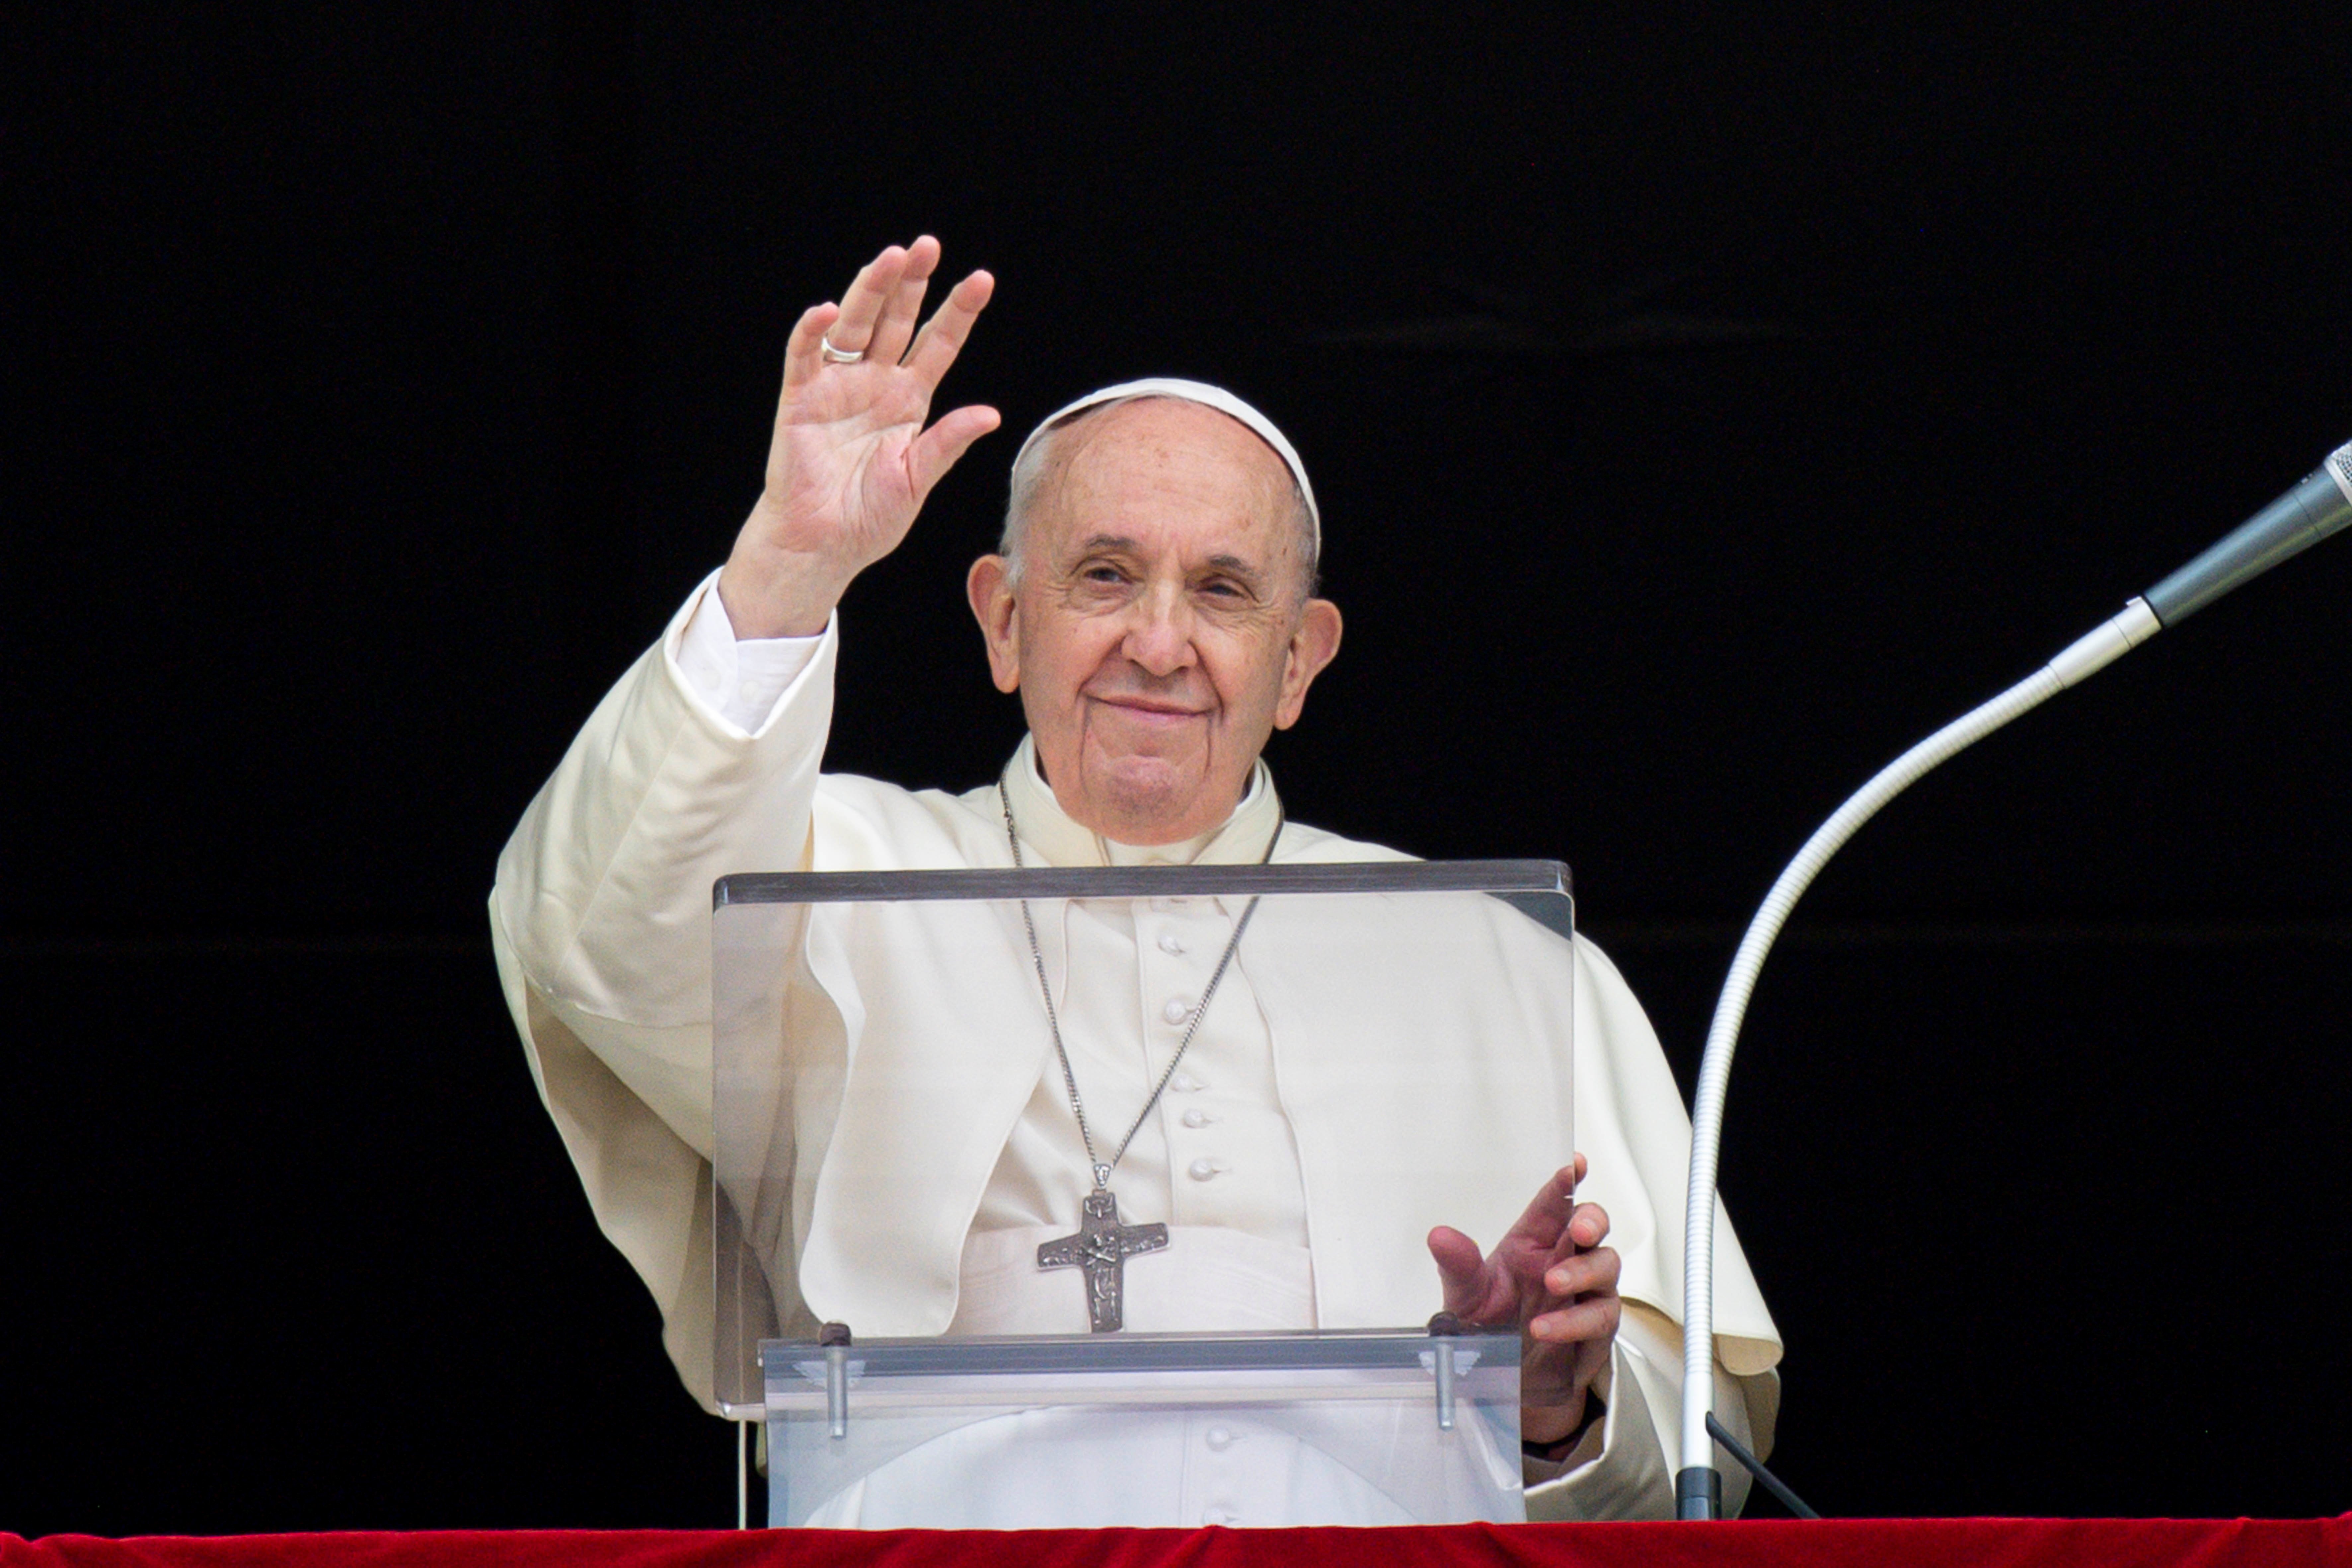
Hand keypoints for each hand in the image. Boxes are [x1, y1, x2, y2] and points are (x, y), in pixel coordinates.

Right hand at [717, 236, 998, 636]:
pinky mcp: (799, 398)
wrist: (822, 546)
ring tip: (889, 259)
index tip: (981, 279)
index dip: (958, 312)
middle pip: (896, 321)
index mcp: (909, 400)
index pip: (938, 344)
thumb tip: (990, 414)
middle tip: (927, 246)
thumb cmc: (870, 518)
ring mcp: (837, 386)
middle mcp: (875, 383)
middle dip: (911, 283)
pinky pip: (805, 356)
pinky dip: (812, 332)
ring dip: (870, 291)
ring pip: (854, 326)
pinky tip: (827, 310)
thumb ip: (947, 444)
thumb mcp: (917, 479)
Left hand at [1427, 1154, 1621, 1448]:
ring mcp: (1585, 1294)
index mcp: (1534, 1242)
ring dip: (1583, 1271)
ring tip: (1553, 1282)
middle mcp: (1564, 1260)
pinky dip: (1573, 1320)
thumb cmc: (1493, 1325)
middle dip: (1591, 1221)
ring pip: (1605, 1266)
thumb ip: (1457, 1265)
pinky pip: (1598, 1317)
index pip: (1555, 1203)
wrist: (1507, 1381)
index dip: (1568, 1180)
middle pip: (1592, 1226)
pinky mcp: (1595, 1330)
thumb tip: (1439, 1235)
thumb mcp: (1466, 1296)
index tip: (1576, 1163)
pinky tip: (1545, 1327)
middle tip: (1578, 1230)